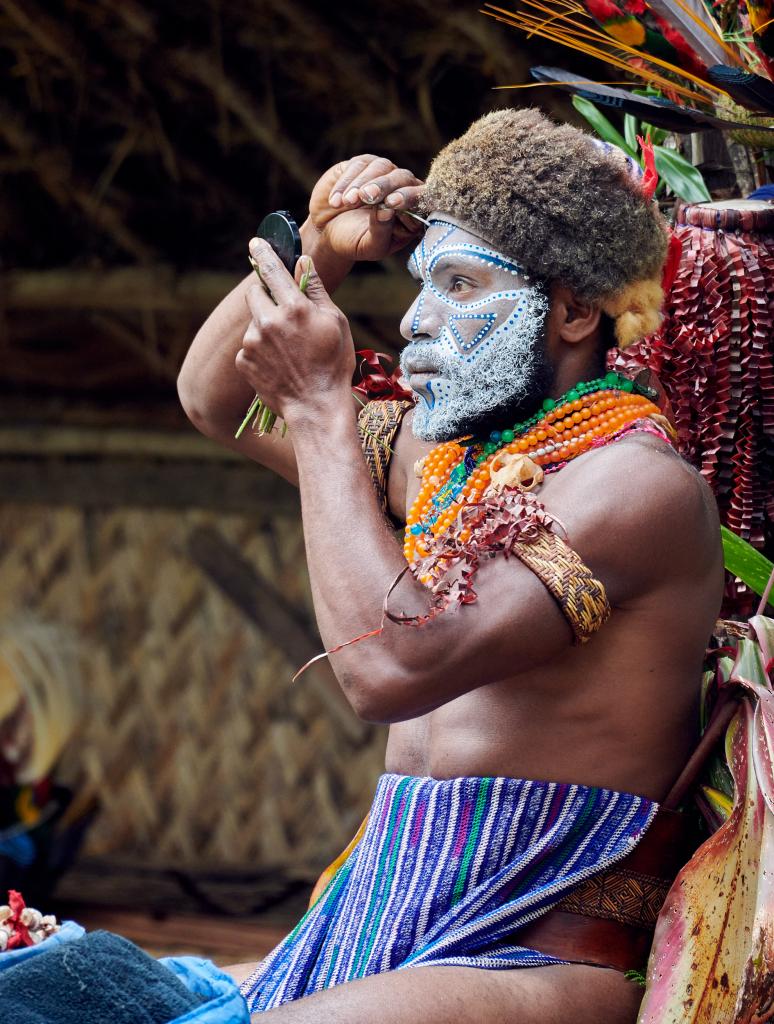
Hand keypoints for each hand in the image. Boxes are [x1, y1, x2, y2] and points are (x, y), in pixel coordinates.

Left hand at [236, 239, 355, 418]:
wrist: (316, 407)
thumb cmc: (333, 364)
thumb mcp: (335, 323)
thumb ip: (315, 289)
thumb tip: (302, 261)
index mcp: (294, 308)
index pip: (272, 270)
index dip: (263, 253)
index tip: (256, 243)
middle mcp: (268, 321)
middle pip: (255, 294)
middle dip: (266, 298)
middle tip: (285, 317)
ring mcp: (252, 342)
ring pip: (253, 323)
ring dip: (265, 329)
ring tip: (288, 351)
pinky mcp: (243, 361)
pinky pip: (249, 347)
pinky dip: (260, 351)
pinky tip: (279, 365)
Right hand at [306, 155, 424, 262]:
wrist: (324, 231)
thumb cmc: (353, 242)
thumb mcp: (369, 246)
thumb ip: (382, 231)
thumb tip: (387, 210)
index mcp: (412, 212)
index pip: (422, 198)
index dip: (410, 197)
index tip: (392, 202)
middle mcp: (401, 188)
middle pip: (402, 177)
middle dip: (384, 186)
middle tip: (368, 197)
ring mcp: (383, 173)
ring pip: (381, 167)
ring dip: (362, 183)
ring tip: (347, 202)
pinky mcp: (361, 164)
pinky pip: (359, 165)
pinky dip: (346, 183)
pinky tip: (336, 202)